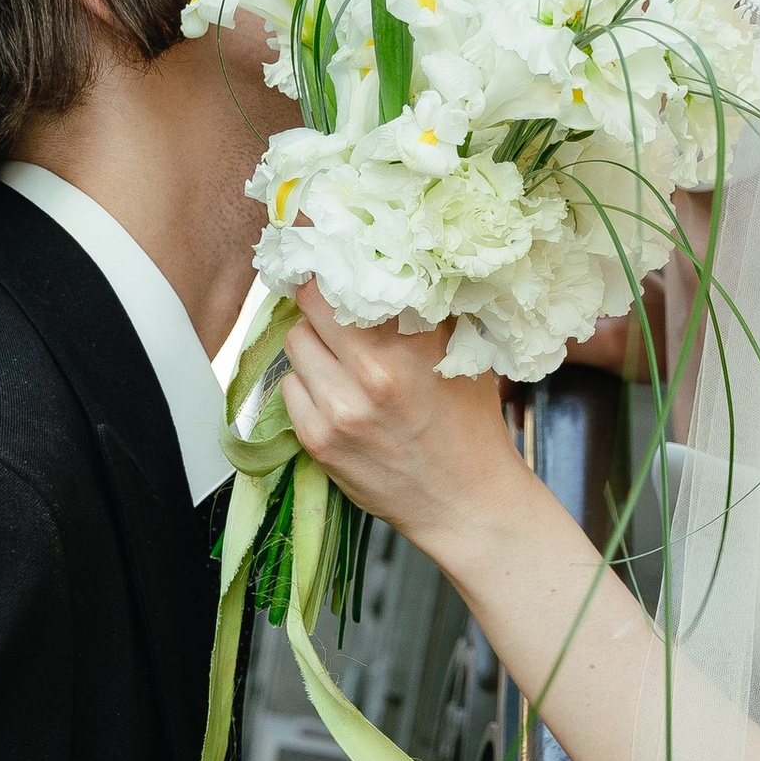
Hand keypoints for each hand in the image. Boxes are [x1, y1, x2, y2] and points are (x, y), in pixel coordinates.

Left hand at [278, 288, 528, 566]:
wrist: (465, 501)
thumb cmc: (469, 424)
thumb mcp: (462, 355)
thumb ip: (426, 312)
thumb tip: (389, 261)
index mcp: (413, 344)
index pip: (346, 281)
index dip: (333, 266)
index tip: (331, 259)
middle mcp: (373, 373)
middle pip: (309, 306)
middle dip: (318, 303)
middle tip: (331, 309)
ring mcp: (341, 409)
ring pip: (296, 344)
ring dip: (312, 344)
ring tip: (338, 358)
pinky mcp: (319, 440)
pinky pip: (289, 388)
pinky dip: (306, 384)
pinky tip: (334, 394)